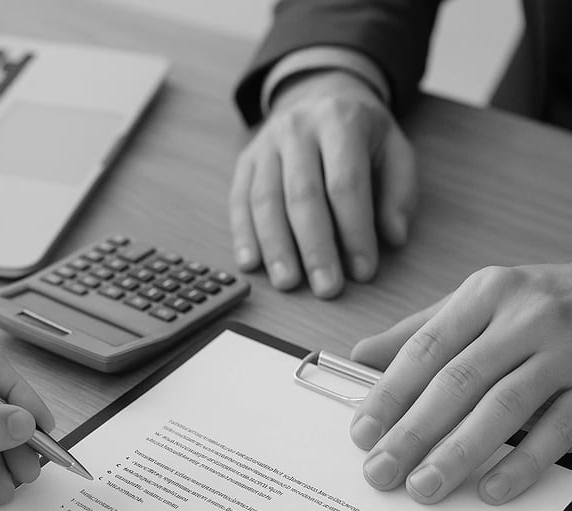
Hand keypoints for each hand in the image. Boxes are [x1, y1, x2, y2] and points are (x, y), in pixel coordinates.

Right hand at [229, 70, 416, 297]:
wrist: (317, 93)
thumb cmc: (360, 133)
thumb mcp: (394, 149)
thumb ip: (400, 192)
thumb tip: (394, 237)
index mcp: (340, 121)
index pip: (346, 183)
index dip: (355, 231)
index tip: (364, 271)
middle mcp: (297, 129)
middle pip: (302, 195)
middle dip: (315, 247)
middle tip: (326, 288)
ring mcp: (265, 144)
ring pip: (265, 200)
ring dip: (276, 247)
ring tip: (287, 283)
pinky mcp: (244, 162)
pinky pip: (239, 201)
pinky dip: (242, 235)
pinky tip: (250, 264)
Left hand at [349, 263, 571, 503]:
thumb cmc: (535, 304)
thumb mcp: (477, 303)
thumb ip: (420, 332)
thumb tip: (359, 358)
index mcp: (485, 294)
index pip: (425, 349)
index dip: (389, 393)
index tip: (362, 432)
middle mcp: (525, 318)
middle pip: (457, 382)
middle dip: (413, 432)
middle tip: (381, 471)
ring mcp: (565, 352)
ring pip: (504, 407)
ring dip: (459, 452)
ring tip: (424, 486)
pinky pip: (559, 429)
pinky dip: (523, 462)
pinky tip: (492, 489)